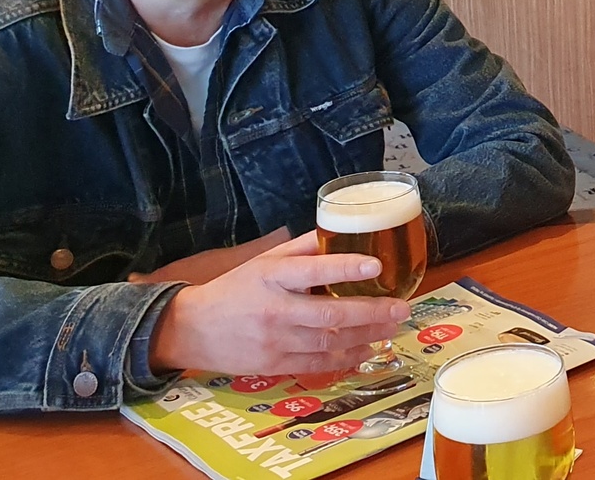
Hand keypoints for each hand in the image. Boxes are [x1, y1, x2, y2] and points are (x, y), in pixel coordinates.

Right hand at [148, 231, 410, 375]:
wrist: (193, 329)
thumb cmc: (236, 288)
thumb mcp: (265, 261)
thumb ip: (303, 248)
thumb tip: (342, 230)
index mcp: (272, 277)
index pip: (312, 270)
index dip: (345, 268)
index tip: (377, 265)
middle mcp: (275, 310)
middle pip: (329, 313)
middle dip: (370, 312)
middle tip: (401, 307)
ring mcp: (275, 342)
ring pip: (329, 342)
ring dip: (366, 336)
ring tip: (392, 326)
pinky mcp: (274, 365)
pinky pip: (318, 364)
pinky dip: (346, 359)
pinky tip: (368, 349)